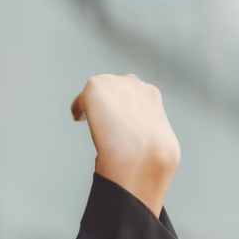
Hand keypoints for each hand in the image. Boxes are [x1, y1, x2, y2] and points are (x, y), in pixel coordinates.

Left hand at [70, 73, 179, 217]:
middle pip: (114, 84)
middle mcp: (132, 83)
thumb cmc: (154, 155)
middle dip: (108, 99)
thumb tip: (137, 144)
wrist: (142, 153)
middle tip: (102, 118)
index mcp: (150, 95)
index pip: (133, 91)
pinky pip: (81, 100)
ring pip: (98, 91)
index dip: (123, 104)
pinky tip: (78, 118)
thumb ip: (147, 133)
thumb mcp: (160, 140)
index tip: (117, 118)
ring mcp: (113, 83)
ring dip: (94, 103)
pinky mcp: (95, 87)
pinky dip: (78, 109)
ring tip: (90, 118)